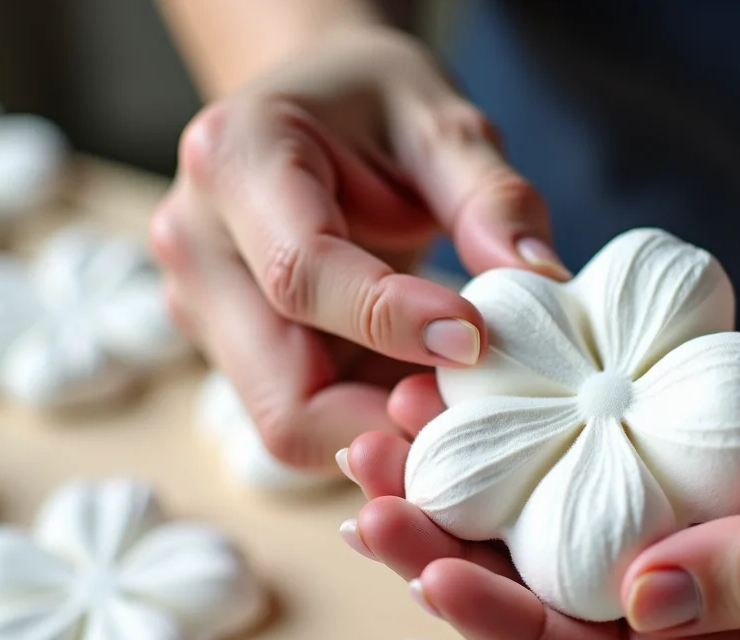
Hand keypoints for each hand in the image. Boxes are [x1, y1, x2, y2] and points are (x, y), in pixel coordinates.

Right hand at [149, 26, 566, 469]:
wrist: (313, 107)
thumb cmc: (373, 104)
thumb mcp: (442, 121)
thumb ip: (490, 195)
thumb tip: (542, 279)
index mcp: (235, 158)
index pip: (301, 271)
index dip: (393, 321)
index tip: (479, 340)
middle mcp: (197, 244)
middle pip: (282, 392)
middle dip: (388, 424)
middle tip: (482, 416)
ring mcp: (206, 308)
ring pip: (292, 423)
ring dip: (387, 436)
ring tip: (467, 411)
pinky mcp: (233, 350)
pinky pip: (309, 416)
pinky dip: (377, 426)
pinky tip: (434, 402)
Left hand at [341, 301, 739, 639]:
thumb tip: (644, 596)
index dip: (518, 627)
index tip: (427, 573)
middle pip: (580, 595)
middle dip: (472, 555)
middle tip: (373, 497)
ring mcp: (735, 524)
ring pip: (591, 522)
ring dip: (501, 487)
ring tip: (406, 438)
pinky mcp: (735, 458)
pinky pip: (633, 453)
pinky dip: (566, 430)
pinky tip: (506, 391)